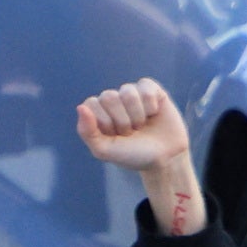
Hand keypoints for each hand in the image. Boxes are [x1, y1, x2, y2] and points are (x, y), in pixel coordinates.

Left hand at [79, 79, 206, 234]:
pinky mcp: (152, 91)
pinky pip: (144, 86)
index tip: (117, 137)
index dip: (107, 124)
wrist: (164, 160)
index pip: (92, 105)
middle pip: (109, 97)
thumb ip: (88, 132)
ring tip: (143, 125)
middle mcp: (113, 101)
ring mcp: (132, 95)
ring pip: (127, 91)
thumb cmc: (133, 156)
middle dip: (123, 120)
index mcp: (98, 113)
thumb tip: (81, 107)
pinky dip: (150, 102)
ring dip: (137, 113)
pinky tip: (154, 113)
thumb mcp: (105, 150)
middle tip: (133, 133)